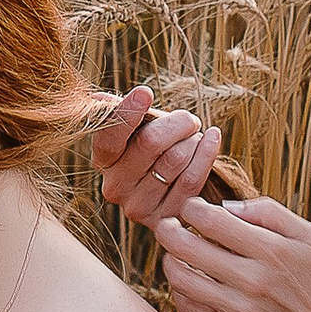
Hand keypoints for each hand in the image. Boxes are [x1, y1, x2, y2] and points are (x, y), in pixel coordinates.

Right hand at [93, 87, 225, 234]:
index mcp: (102, 162)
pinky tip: (212, 138)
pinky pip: (192, 179)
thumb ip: (120, 115)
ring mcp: (139, 207)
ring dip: (192, 139)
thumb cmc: (153, 150)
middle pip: (150, 142)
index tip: (145, 92)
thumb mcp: (136, 131)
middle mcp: (114, 188)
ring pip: (175, 158)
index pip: (109, 138)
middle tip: (189, 119)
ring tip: (195, 137)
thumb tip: (98, 99)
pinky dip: (207, 152)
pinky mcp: (166, 218)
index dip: (127, 113)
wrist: (173, 189)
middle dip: (176, 122)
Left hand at [157, 194, 310, 311]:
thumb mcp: (308, 235)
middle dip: (168, 230)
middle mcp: (253, 282)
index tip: (191, 208)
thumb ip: (269, 211)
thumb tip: (226, 207)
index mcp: (271, 251)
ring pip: (181, 280)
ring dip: (170, 261)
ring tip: (174, 253)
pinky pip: (190, 310)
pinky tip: (188, 282)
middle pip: (187, 248)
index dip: (192, 209)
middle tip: (168, 226)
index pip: (211, 221)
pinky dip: (180, 292)